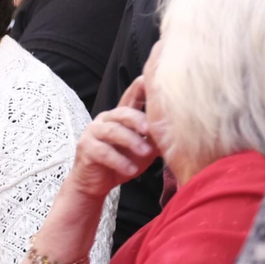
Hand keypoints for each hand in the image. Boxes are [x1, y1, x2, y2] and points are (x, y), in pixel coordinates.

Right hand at [67, 79, 157, 199]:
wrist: (95, 184)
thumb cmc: (122, 163)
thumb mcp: (143, 150)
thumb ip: (154, 138)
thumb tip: (178, 130)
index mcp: (121, 117)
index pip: (131, 97)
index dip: (140, 87)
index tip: (153, 80)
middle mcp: (106, 120)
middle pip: (122, 112)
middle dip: (138, 119)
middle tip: (151, 129)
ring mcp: (93, 133)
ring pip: (112, 131)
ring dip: (131, 141)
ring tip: (145, 152)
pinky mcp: (86, 148)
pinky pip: (103, 152)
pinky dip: (119, 161)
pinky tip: (131, 170)